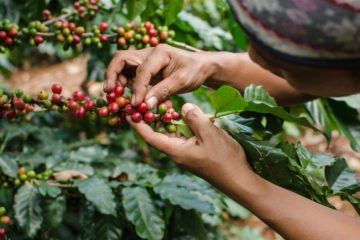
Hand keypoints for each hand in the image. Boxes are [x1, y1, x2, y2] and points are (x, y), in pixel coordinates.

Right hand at [104, 44, 217, 107]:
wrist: (202, 67)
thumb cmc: (195, 71)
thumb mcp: (183, 82)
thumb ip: (163, 92)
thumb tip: (145, 105)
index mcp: (160, 53)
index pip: (142, 70)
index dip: (137, 88)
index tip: (135, 104)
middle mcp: (149, 53)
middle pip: (121, 59)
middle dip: (113, 75)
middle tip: (109, 93)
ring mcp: (145, 60)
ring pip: (122, 66)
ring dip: (117, 80)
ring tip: (117, 96)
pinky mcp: (145, 69)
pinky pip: (129, 75)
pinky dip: (125, 85)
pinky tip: (128, 97)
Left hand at [127, 102, 251, 182]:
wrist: (239, 178)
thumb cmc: (224, 159)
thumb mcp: (209, 134)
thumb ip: (194, 118)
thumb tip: (184, 107)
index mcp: (175, 150)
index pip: (150, 136)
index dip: (138, 124)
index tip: (129, 111)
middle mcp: (177, 152)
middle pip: (158, 134)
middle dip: (151, 118)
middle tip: (145, 101)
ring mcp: (186, 153)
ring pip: (172, 134)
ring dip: (167, 120)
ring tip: (163, 104)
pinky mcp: (195, 152)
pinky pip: (183, 136)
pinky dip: (181, 125)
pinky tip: (185, 115)